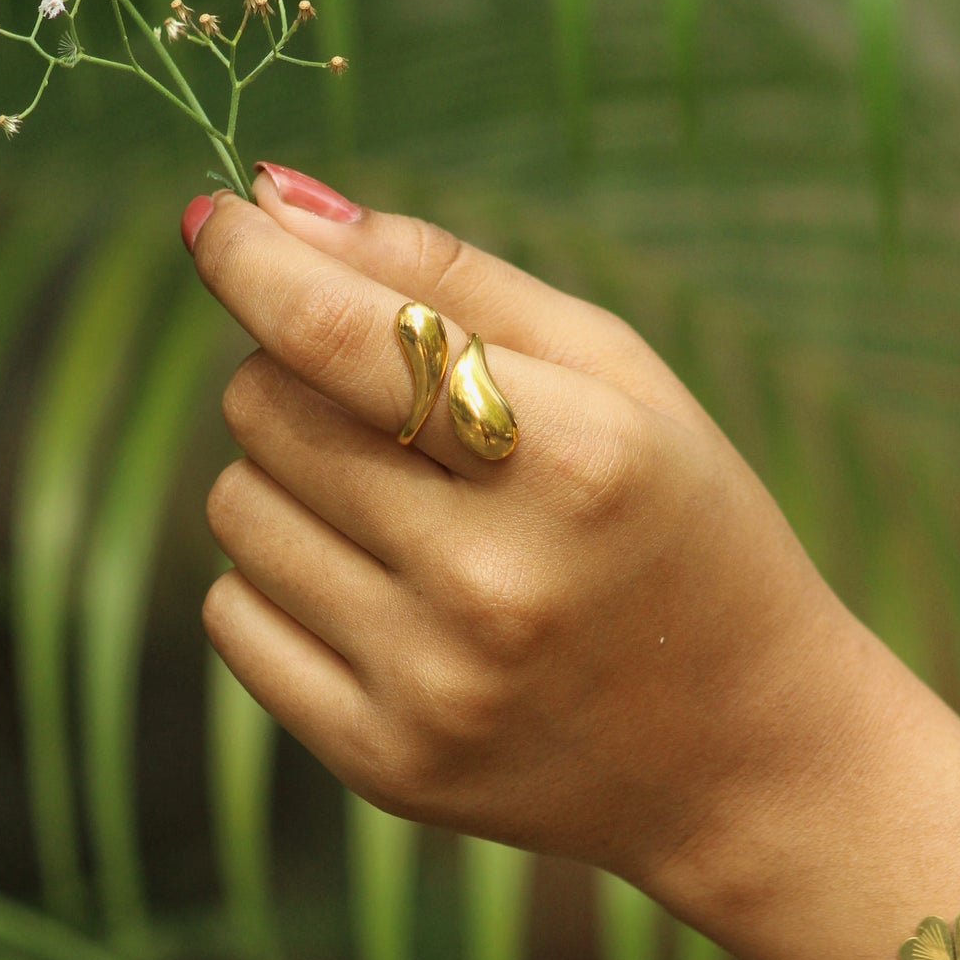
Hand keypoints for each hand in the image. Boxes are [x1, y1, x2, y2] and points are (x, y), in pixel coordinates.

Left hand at [187, 169, 858, 904]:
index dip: (253, 263)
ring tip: (400, 510)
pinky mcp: (383, 763)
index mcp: (576, 461)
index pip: (341, 336)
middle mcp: (495, 582)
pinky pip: (230, 618)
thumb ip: (447, 273)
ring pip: (236, 509)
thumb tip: (268, 196)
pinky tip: (377, 591)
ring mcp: (434, 686)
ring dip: (288, 480)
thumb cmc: (677, 522)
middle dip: (297, 376)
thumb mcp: (616, 373)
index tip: (212, 219)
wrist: (747, 749)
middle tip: (387, 409)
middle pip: (267, 411)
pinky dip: (275, 580)